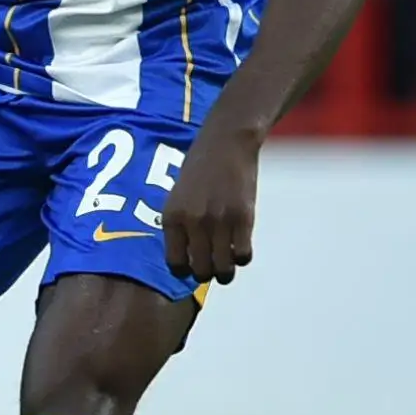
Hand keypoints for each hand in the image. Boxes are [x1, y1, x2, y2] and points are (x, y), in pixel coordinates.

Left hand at [160, 125, 259, 284]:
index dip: (185, 271)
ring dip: (226, 272)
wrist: (226, 141)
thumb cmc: (200, 168)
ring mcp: (219, 221)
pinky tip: (240, 245)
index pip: (175, 265)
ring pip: (223, 269)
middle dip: (207, 273)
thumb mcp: (177, 196)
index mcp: (172, 218)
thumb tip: (186, 259)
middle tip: (213, 265)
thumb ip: (180, 225)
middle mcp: (193, 223)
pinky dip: (242, 257)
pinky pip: (243, 255)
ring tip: (228, 262)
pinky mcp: (243, 217)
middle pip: (200, 271)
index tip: (192, 265)